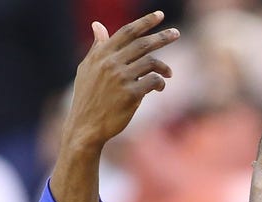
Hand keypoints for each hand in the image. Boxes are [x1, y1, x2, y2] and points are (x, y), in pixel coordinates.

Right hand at [60, 11, 177, 154]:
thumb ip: (96, 47)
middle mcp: (111, 64)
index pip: (126, 32)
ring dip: (163, 67)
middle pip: (142, 44)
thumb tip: (97, 25)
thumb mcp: (87, 69)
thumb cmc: (87, 97)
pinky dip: (160, 83)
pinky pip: (153, 81)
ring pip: (151, 63)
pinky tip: (160, 88)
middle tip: (176, 33)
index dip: (145, 22)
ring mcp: (121, 79)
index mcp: (101, 55)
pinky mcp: (130, 95)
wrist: (85, 126)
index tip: (160, 15)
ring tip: (169, 73)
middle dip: (162, 37)